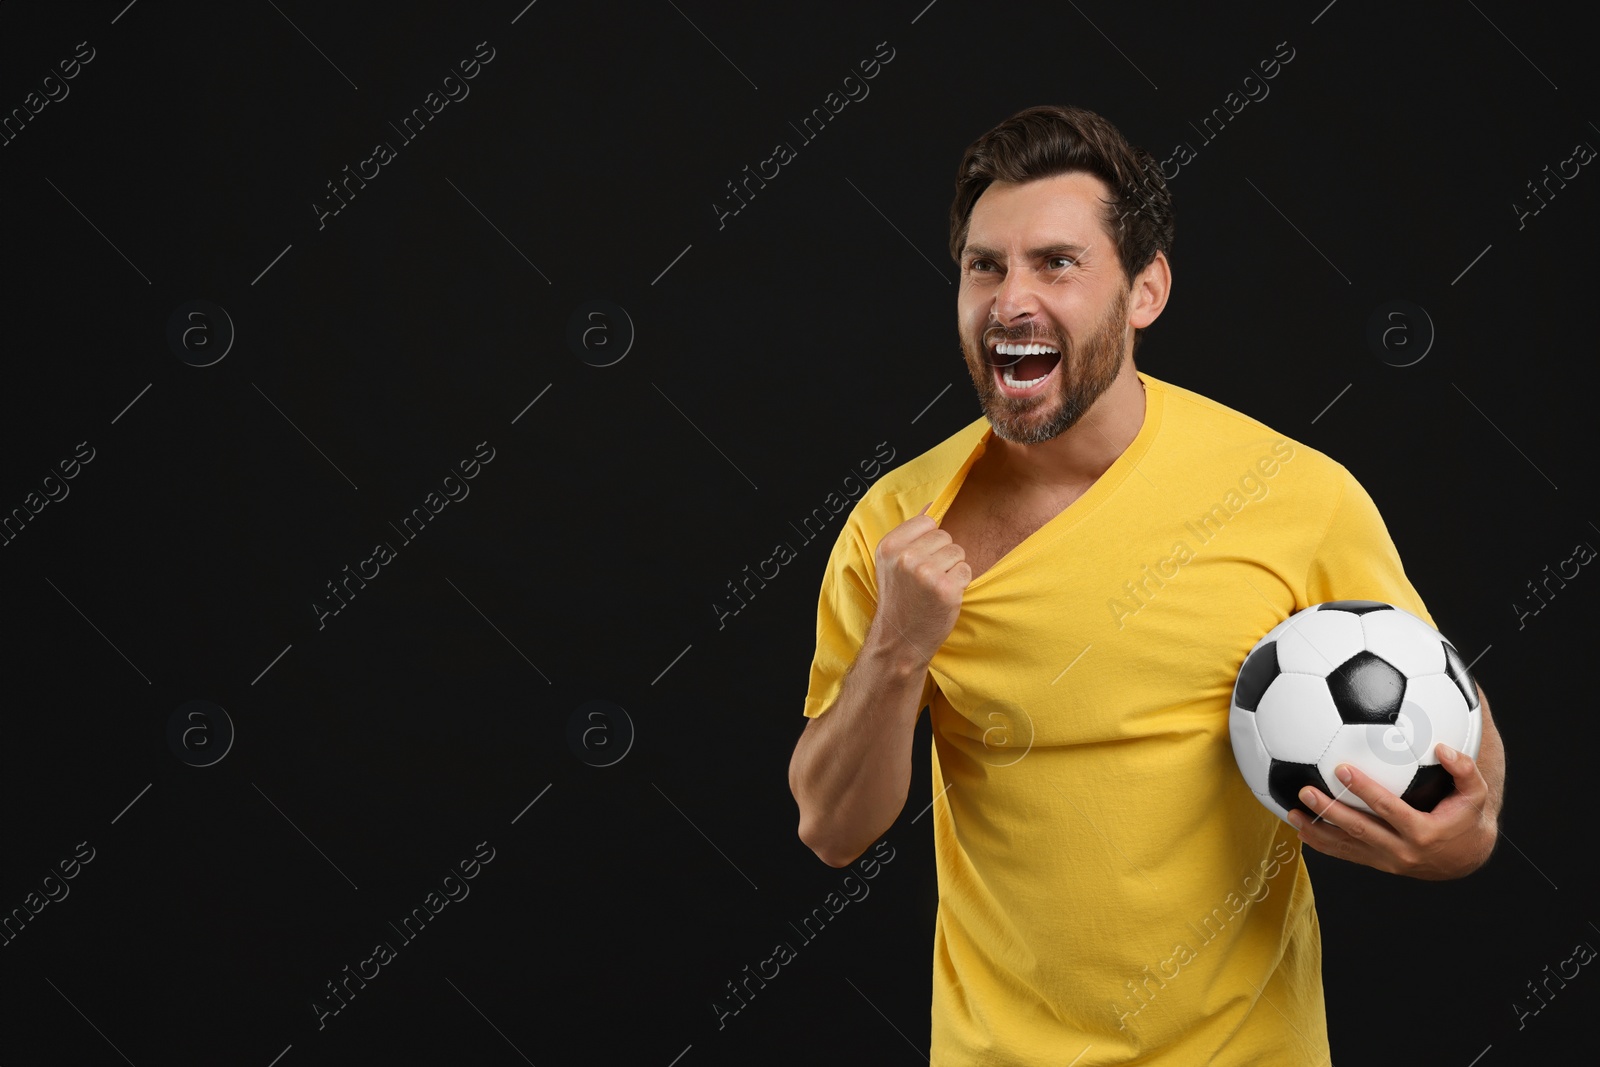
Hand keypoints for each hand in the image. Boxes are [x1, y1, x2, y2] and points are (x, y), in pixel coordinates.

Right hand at [868, 502, 970, 669]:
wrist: (900, 639)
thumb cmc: (900, 598)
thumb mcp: (893, 562)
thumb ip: (912, 532)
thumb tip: (933, 503)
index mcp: (889, 546)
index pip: (928, 522)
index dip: (929, 541)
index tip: (919, 561)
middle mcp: (905, 557)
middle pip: (945, 536)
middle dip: (942, 555)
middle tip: (926, 579)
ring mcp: (926, 573)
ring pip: (958, 552)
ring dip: (952, 569)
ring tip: (934, 587)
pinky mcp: (945, 589)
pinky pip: (966, 570)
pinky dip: (960, 583)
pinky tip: (943, 596)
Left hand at [1287, 742, 1498, 879]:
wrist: (1466, 858)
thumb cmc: (1467, 818)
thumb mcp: (1475, 795)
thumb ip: (1464, 770)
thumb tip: (1443, 747)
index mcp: (1423, 832)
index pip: (1387, 808)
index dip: (1364, 789)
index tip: (1342, 769)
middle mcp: (1402, 851)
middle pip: (1358, 829)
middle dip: (1330, 811)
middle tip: (1305, 791)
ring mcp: (1387, 861)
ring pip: (1346, 847)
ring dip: (1317, 831)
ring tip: (1292, 814)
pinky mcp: (1378, 865)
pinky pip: (1346, 855)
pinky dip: (1323, 844)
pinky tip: (1302, 830)